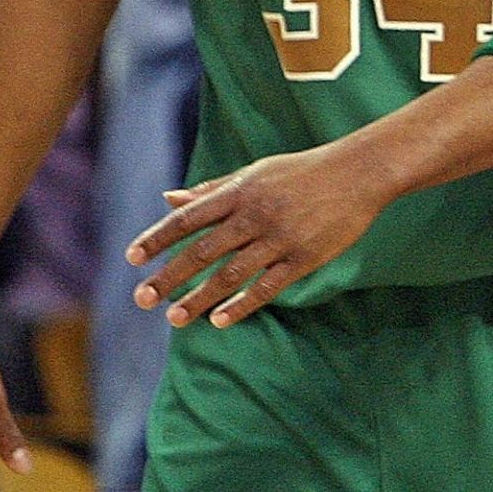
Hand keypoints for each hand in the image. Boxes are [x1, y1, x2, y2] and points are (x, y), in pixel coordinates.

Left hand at [127, 140, 392, 328]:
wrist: (360, 171)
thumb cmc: (302, 171)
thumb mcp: (255, 173)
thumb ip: (212, 189)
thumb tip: (168, 198)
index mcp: (240, 191)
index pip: (188, 217)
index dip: (158, 238)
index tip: (132, 258)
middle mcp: (255, 215)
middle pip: (202, 251)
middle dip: (169, 277)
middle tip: (142, 299)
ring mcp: (280, 238)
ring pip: (231, 274)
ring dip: (199, 297)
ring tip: (175, 319)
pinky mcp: (304, 257)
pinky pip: (267, 286)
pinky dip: (241, 304)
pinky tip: (219, 320)